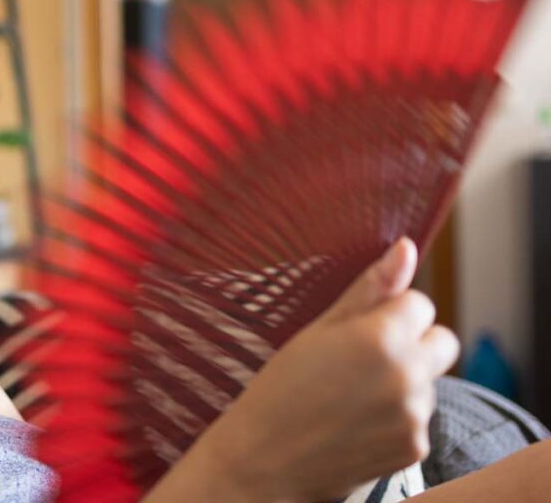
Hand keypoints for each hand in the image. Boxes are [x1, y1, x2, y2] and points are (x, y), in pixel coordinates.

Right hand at [195, 238, 459, 501]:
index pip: (420, 303)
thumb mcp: (318, 330)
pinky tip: (357, 421)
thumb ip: (370, 289)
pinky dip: (396, 417)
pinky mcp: (415, 446)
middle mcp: (407, 374)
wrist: (264, 461)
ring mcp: (414, 414)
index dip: (390, 311)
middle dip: (413, 343)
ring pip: (429, 381)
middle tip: (364, 359)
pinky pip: (419, 417)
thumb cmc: (281, 388)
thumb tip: (406, 247)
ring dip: (403, 381)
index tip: (358, 329)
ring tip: (352, 395)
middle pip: (442, 341)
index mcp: (381, 336)